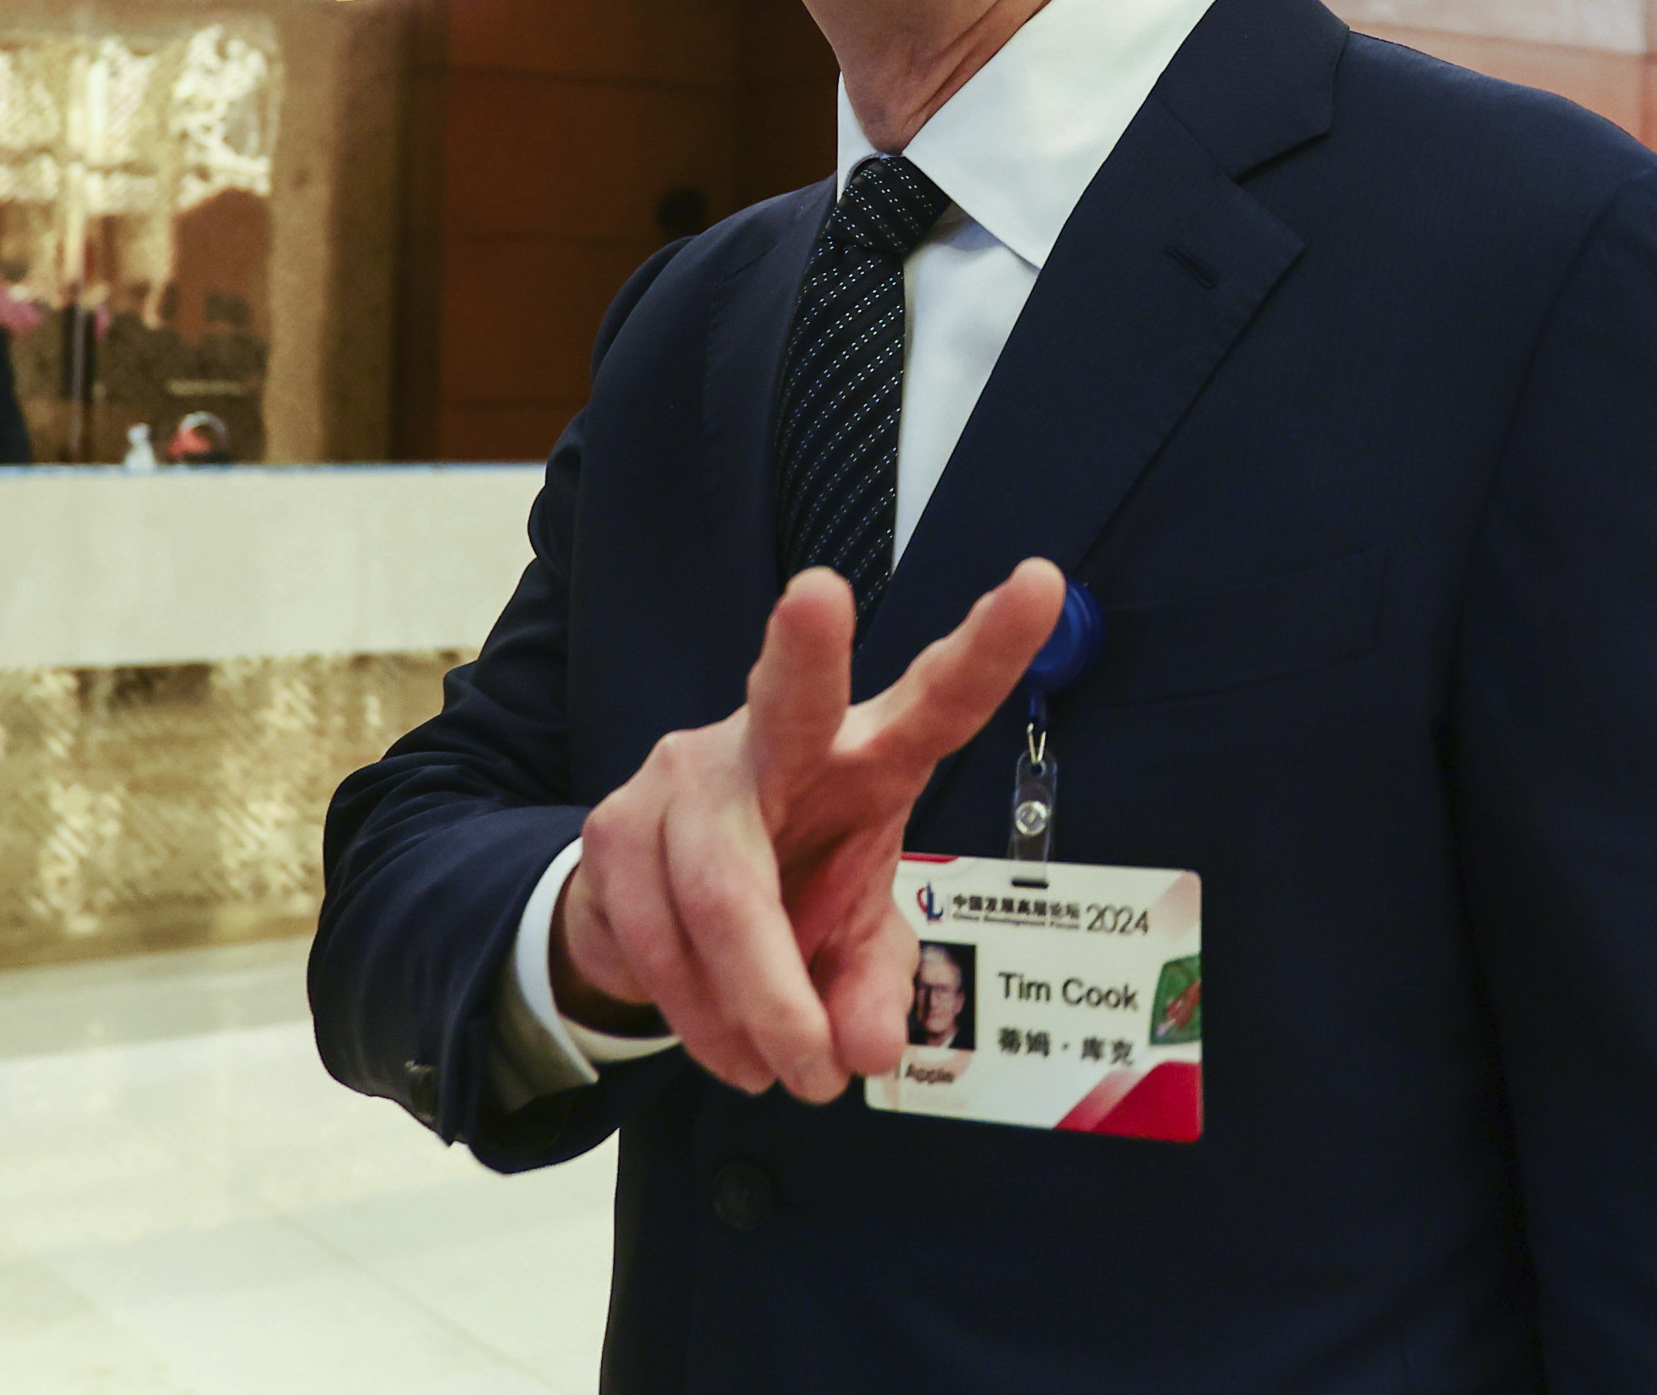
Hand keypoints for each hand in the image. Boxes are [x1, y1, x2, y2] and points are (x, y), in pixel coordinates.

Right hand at [551, 560, 1061, 1099]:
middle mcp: (775, 737)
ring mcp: (686, 771)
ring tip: (790, 1075)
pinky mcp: (614, 825)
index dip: (991, 646)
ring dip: (758, 1008)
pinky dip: (702, 1018)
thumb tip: (865, 1049)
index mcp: (871, 751)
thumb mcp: (855, 944)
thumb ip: (874, 989)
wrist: (662, 913)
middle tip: (819, 595)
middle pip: (793, 700)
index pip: (942, 696)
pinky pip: (660, 940)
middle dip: (806, 652)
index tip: (1041, 582)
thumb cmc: (794, 891)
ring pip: (723, 896)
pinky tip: (730, 1049)